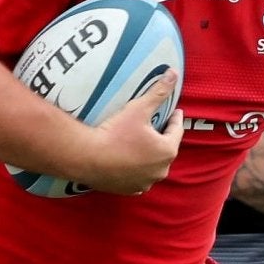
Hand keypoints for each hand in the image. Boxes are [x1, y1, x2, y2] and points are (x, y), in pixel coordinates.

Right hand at [73, 70, 183, 195]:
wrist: (87, 158)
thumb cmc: (115, 132)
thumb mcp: (139, 108)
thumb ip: (158, 91)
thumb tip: (174, 73)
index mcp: (167, 151)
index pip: (176, 130)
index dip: (175, 118)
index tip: (175, 111)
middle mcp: (160, 170)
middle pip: (165, 149)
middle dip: (162, 137)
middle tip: (157, 126)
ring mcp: (145, 183)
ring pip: (152, 166)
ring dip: (150, 156)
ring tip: (142, 144)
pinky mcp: (129, 190)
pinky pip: (138, 178)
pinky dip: (137, 170)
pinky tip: (131, 163)